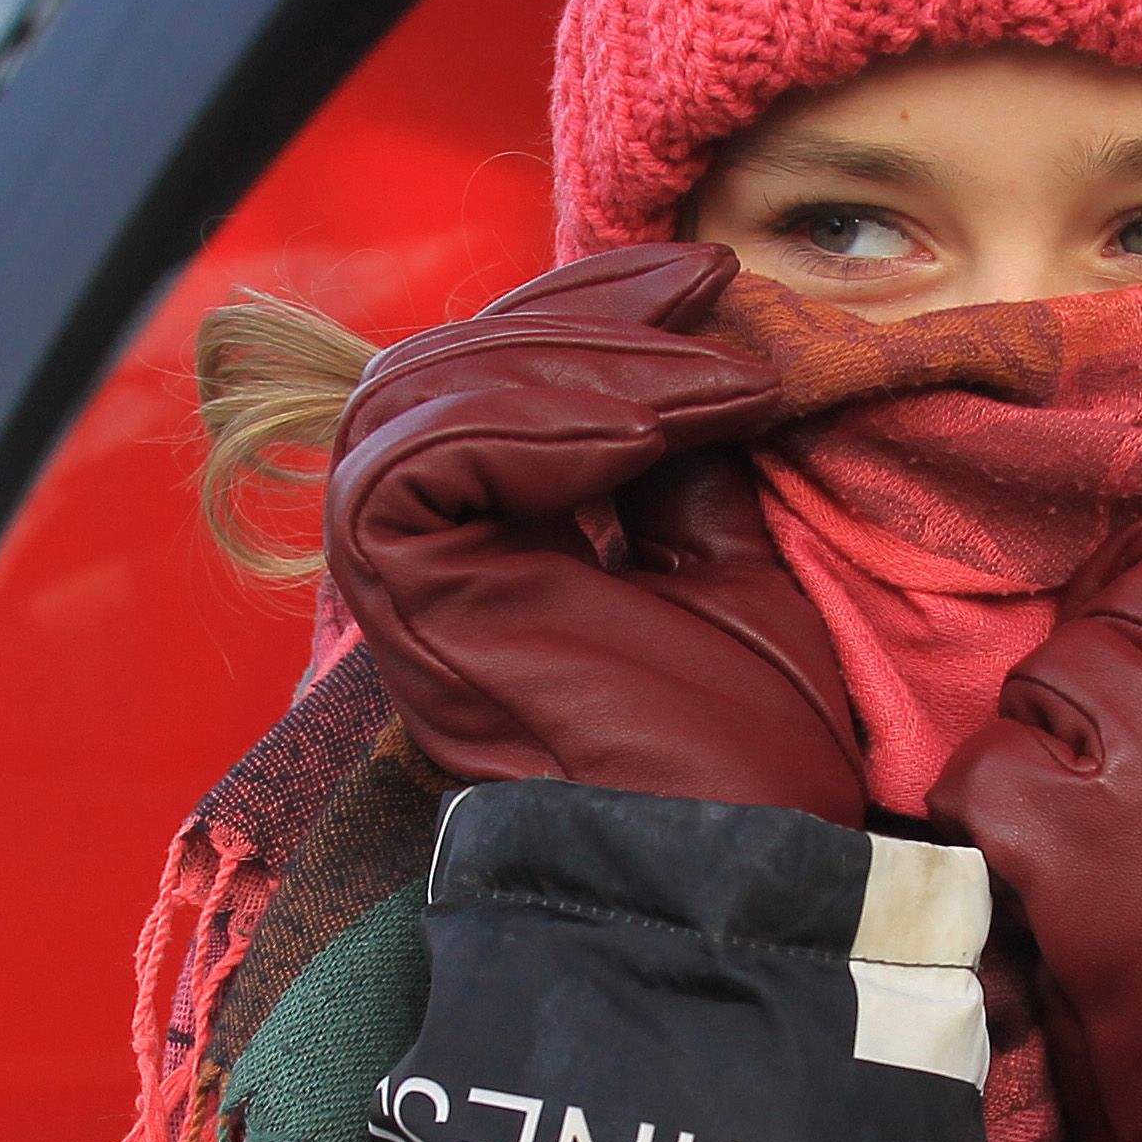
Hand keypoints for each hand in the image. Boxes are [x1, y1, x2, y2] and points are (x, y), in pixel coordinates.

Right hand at [326, 244, 866, 824]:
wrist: (744, 866)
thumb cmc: (743, 750)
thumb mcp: (729, 562)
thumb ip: (681, 464)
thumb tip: (688, 343)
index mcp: (493, 551)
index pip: (495, 378)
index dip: (593, 306)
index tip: (712, 275)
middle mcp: (426, 559)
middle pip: (449, 367)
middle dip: (586, 313)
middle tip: (711, 294)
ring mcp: (401, 578)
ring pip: (427, 394)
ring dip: (581, 359)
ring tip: (715, 381)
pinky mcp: (397, 593)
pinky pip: (422, 454)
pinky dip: (535, 417)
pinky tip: (649, 430)